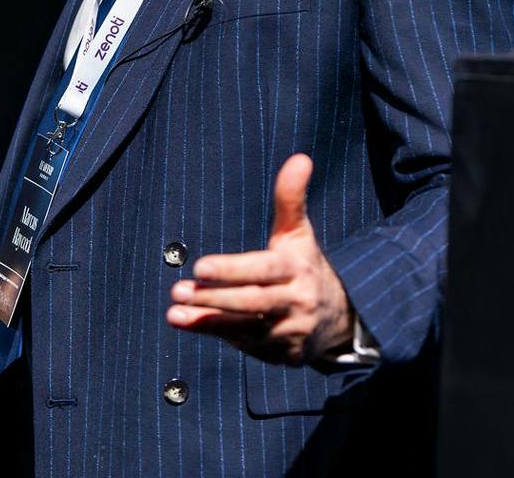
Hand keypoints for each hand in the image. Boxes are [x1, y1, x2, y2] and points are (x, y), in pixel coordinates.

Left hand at [166, 153, 356, 364]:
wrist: (338, 316)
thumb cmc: (304, 265)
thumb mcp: (298, 233)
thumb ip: (290, 198)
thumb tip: (300, 158)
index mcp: (298, 269)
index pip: (264, 269)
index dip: (232, 270)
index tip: (199, 266)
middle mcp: (297, 302)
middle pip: (253, 302)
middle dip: (213, 298)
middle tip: (177, 291)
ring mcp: (291, 332)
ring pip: (247, 328)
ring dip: (209, 322)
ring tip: (174, 314)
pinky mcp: (284, 355)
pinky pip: (247, 347)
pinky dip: (220, 336)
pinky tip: (191, 324)